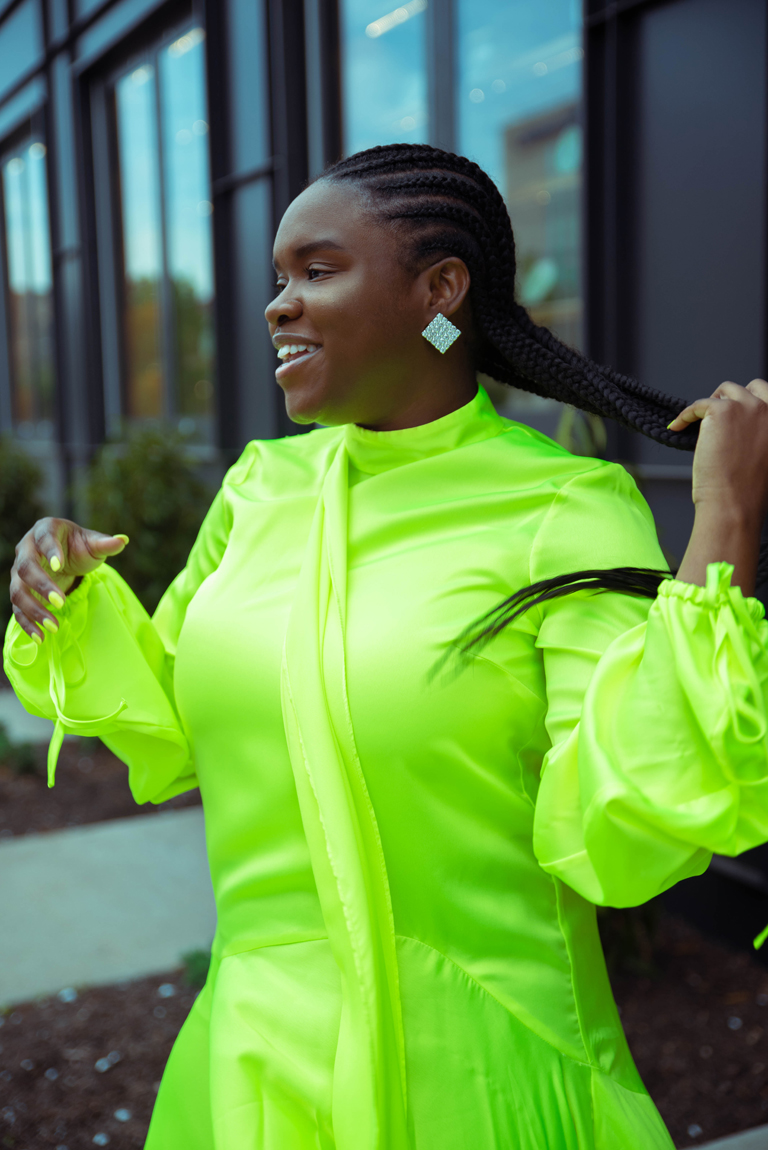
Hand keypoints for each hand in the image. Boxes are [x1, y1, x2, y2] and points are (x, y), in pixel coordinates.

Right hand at [10, 518, 127, 643]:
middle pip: (26, 568)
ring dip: (34, 609)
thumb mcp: (93, 544)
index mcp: (44, 530)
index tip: (59, 565)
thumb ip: (105, 544)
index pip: (44, 539)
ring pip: (18, 591)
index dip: (50, 551)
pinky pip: (18, 609)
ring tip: (54, 626)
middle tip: (61, 602)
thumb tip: (123, 540)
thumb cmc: (78, 548)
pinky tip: (40, 637)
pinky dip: (27, 623)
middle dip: (42, 586)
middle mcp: (26, 550)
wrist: (65, 559)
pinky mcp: (21, 592)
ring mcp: (19, 573)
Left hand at [669, 380, 767, 592]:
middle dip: (731, 398)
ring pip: (724, 391)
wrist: (734, 504)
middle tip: (714, 414)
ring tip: (698, 420)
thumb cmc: (747, 492)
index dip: (748, 400)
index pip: (767, 394)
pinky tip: (676, 426)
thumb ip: (758, 437)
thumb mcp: (763, 457)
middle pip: (748, 387)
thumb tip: (738, 430)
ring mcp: (746, 407)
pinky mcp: (722, 411)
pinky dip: (684, 414)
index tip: (734, 412)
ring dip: (711, 403)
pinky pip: (697, 404)